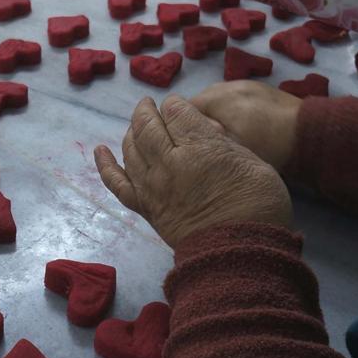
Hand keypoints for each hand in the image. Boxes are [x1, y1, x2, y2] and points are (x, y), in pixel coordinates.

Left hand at [94, 95, 292, 248]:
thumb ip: (225, 143)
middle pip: (148, 126)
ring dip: (131, 131)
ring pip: (131, 148)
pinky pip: (117, 182)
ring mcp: (153, 186)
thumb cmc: (257, 206)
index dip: (176, 105)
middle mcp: (169, 162)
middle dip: (147, 111)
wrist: (238, 252)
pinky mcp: (146, 207)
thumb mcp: (255, 162)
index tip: (179, 107)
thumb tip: (205, 130)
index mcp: (199, 146)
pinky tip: (100, 151)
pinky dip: (106, 165)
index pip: (176, 112)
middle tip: (148, 104)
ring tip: (136, 124)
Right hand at [190, 80, 301, 169]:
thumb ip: (204, 136)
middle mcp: (226, 85)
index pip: (179, 110)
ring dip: (215, 118)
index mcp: (215, 98)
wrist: (312, 133)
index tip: (187, 148)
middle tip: (205, 146)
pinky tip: (243, 128)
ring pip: (216, 102)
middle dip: (196, 123)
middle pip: (197, 104)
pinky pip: (234, 100)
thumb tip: (186, 132)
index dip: (179, 130)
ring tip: (224, 139)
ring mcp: (245, 84)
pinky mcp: (260, 89)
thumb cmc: (269, 144)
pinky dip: (232, 113)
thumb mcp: (231, 148)